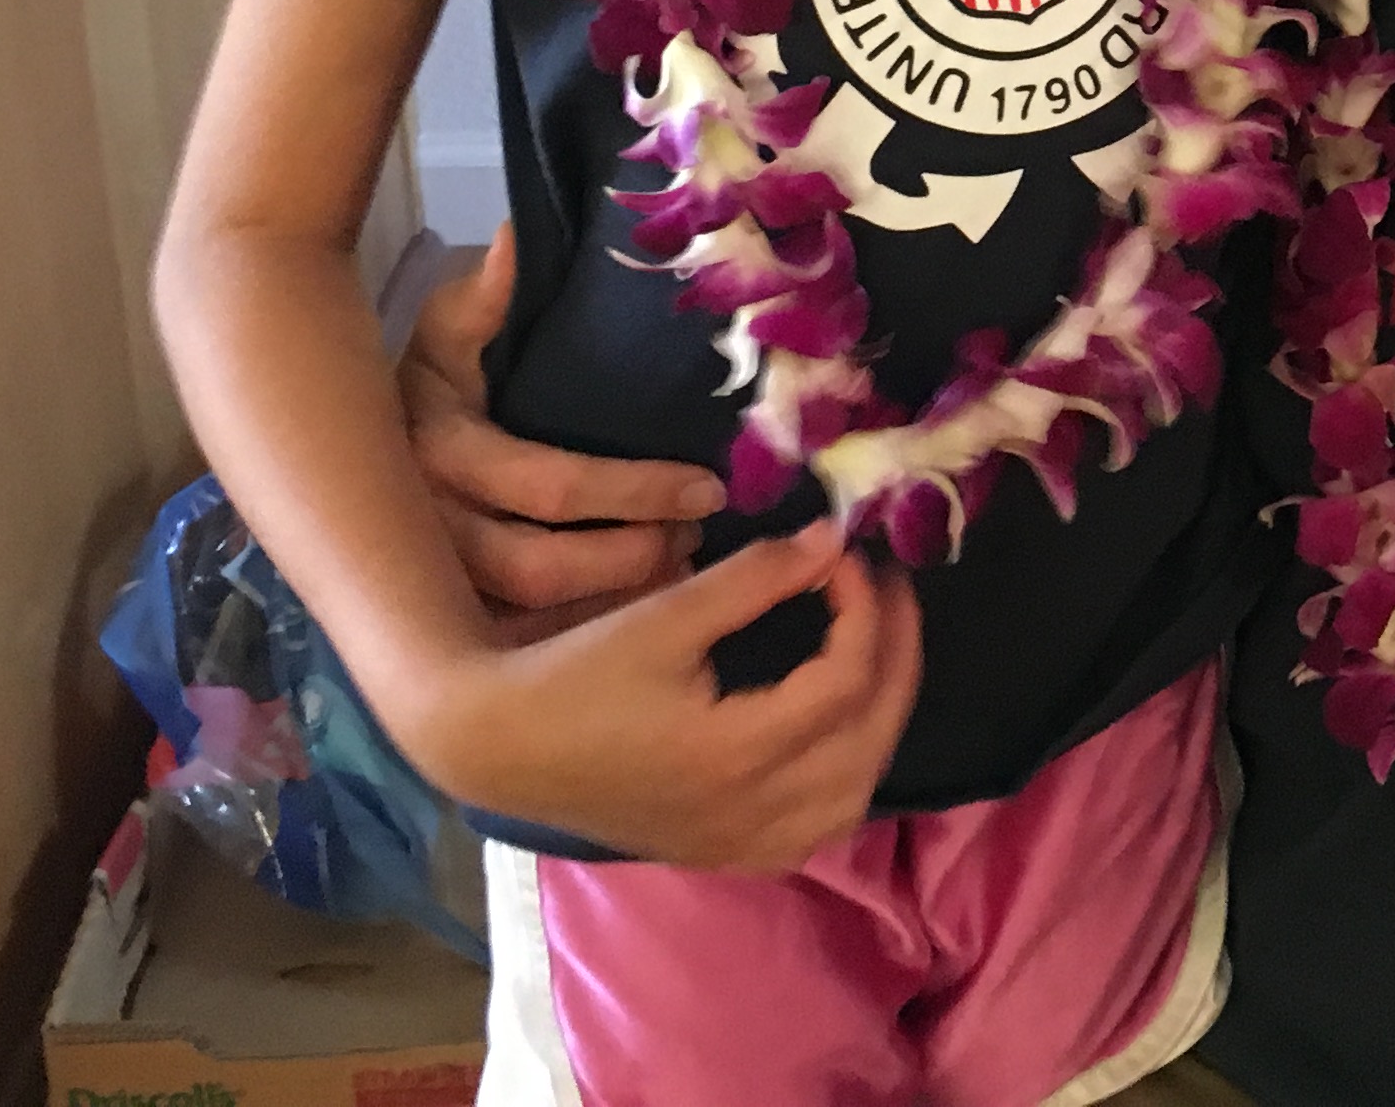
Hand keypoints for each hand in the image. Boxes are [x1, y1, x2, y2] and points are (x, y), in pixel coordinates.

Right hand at [399, 224, 723, 636]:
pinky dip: (579, 639)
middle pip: (537, 568)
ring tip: (684, 580)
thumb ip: (483, 293)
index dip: (634, 491)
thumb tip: (514, 240)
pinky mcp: (439, 618)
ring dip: (612, 608)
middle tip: (697, 541)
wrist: (343, 440)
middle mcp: (427, 526)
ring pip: (526, 622)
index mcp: (438, 449)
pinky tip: (638, 622)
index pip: (549, 484)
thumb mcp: (445, 327)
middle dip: (630, 561)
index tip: (708, 488)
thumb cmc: (424, 377)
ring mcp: (429, 582)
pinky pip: (515, 646)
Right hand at [400, 527, 925, 872]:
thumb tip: (833, 540)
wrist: (499, 746)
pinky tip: (839, 730)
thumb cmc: (575, 673)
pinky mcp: (722, 854)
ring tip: (876, 653)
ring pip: (853, 797)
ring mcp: (738, 845)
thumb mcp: (666, 614)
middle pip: (869, 741)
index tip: (847, 553)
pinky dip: (846, 777)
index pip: (846, 680)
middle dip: (895, 659)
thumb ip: (756, 577)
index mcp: (738, 753)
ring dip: (879, 723)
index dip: (863, 607)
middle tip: (889, 593)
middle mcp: (751, 813)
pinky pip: (815, 828)